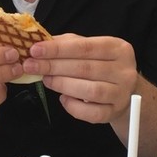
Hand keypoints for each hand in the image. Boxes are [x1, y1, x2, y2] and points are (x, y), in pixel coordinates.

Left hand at [22, 33, 138, 124]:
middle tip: (31, 66)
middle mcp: (124, 70)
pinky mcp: (115, 112)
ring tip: (46, 80)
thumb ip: (66, 44)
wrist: (124, 91)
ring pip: (91, 91)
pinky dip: (74, 107)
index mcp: (117, 48)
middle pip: (85, 68)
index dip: (57, 49)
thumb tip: (40, 43)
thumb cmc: (100, 64)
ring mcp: (122, 94)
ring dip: (63, 85)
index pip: (84, 47)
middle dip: (54, 67)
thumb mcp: (87, 47)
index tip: (35, 50)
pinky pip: (93, 113)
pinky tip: (63, 99)